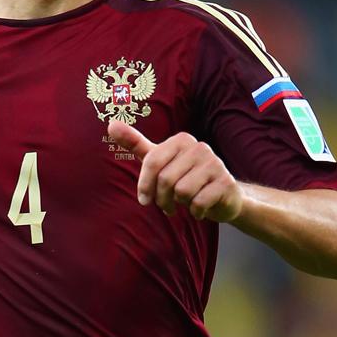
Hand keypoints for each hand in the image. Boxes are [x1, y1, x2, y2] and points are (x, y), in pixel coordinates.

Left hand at [108, 120, 243, 221]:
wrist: (223, 195)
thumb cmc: (184, 177)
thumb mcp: (158, 160)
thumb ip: (136, 144)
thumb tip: (111, 124)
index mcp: (182, 140)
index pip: (152, 161)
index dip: (145, 185)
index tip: (144, 199)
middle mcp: (200, 147)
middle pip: (166, 179)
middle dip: (162, 199)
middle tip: (168, 205)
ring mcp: (215, 164)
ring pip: (182, 191)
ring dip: (180, 205)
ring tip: (185, 203)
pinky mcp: (226, 182)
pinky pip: (199, 202)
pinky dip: (196, 211)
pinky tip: (200, 208)